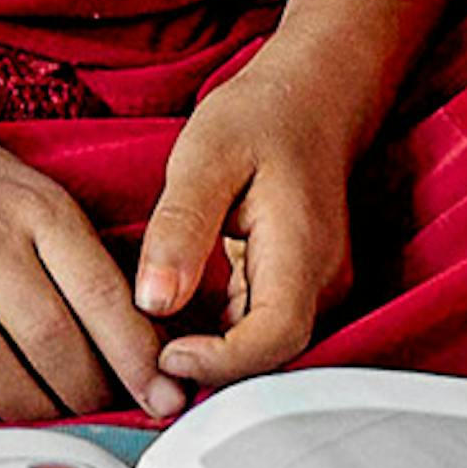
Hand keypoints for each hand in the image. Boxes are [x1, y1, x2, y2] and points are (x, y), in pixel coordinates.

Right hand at [0, 116, 169, 422]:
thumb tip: (155, 356)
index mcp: (36, 208)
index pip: (101, 294)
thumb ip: (94, 273)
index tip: (164, 398)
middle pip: (47, 337)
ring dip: (23, 405)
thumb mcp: (47, 207)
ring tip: (43, 414)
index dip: (137, 358)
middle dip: (84, 392)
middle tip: (98, 410)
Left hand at [129, 58, 377, 392]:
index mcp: (303, 250)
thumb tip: (153, 301)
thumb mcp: (203, 157)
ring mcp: (315, 289)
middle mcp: (321, 281)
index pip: (276, 338)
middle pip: (270, 357)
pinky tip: (176, 316)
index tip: (165, 354)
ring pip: (263, 350)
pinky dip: (217, 335)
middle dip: (209, 368)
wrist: (309, 99)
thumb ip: (180, 229)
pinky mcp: (297, 289)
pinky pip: (258, 331)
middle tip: (145, 354)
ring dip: (210, 354)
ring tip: (151, 335)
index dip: (221, 362)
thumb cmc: (259, 119)